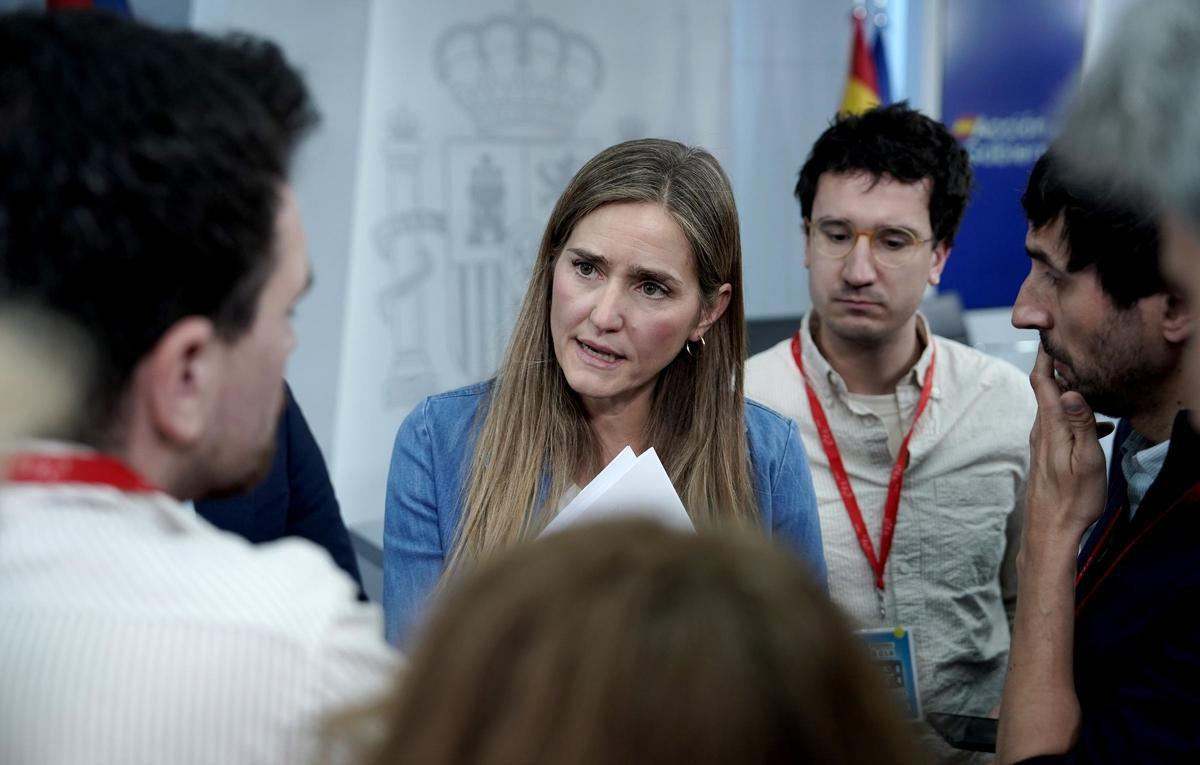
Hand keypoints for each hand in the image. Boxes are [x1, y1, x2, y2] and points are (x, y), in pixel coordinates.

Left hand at [1024, 347, 1108, 543]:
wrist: (1050, 531)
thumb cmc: (1072, 500)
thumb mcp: (1085, 461)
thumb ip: (1079, 424)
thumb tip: (1071, 391)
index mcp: (1050, 427)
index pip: (1043, 381)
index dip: (1045, 356)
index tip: (1051, 332)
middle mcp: (1040, 430)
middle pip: (1045, 388)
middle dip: (1057, 365)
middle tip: (1074, 346)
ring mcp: (1042, 442)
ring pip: (1053, 405)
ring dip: (1069, 390)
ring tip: (1090, 379)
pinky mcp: (1047, 454)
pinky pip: (1059, 424)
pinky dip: (1075, 415)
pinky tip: (1096, 423)